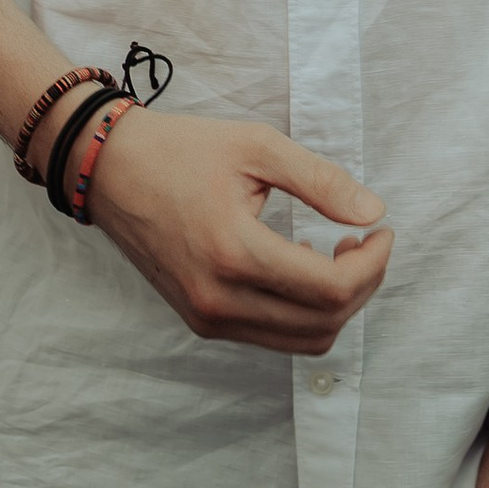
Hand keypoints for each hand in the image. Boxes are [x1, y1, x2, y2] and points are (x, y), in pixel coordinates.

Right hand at [85, 110, 391, 354]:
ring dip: (337, 305)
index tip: (382, 229)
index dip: (373, 264)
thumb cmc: (180, 150)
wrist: (106, 169)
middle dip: (363, 285)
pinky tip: (303, 266)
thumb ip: (320, 182)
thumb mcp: (256, 146)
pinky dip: (303, 312)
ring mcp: (207, 317)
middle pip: (324, 323)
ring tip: (339, 253)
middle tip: (367, 239)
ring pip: (302, 341)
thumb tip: (373, 213)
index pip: (331, 289)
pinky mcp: (201, 321)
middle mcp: (219, 300)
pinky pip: (272, 337)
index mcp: (234, 252)